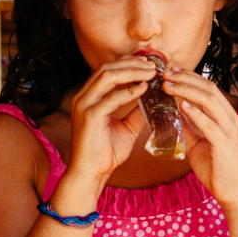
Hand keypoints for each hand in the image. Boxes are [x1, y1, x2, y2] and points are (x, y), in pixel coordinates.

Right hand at [66, 56, 154, 185]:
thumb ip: (136, 112)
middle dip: (131, 63)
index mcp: (89, 97)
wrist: (91, 173)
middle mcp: (83, 97)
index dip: (128, 63)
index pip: (107, 70)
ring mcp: (84, 105)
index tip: (148, 64)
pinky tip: (144, 89)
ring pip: (107, 76)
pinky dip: (129, 91)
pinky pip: (111, 97)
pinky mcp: (90, 116)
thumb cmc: (106, 152)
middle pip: (107, 68)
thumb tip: (153, 100)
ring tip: (151, 73)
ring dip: (131, 71)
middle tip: (153, 65)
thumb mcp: (126, 128)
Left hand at [162, 69, 237, 208]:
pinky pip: (210, 124)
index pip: (208, 88)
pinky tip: (181, 105)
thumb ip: (190, 127)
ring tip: (167, 85)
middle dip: (186, 78)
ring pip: (209, 100)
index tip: (170, 72)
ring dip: (187, 90)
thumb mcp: (199, 144)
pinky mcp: (225, 144)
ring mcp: (230, 130)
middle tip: (165, 73)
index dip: (189, 77)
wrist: (234, 193)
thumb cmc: (218, 169)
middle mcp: (231, 118)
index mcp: (226, 116)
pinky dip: (196, 112)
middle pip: (209, 88)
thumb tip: (175, 112)